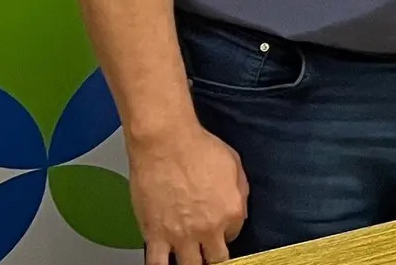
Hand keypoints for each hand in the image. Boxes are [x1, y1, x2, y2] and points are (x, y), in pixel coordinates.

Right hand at [127, 122, 248, 264]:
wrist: (165, 142)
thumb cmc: (197, 147)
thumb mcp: (234, 164)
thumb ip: (239, 192)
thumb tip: (239, 209)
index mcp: (231, 212)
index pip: (234, 234)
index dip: (226, 231)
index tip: (218, 228)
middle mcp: (209, 229)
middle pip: (216, 259)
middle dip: (213, 256)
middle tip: (208, 251)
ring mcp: (181, 235)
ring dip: (192, 263)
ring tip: (190, 256)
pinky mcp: (155, 235)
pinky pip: (158, 264)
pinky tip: (165, 262)